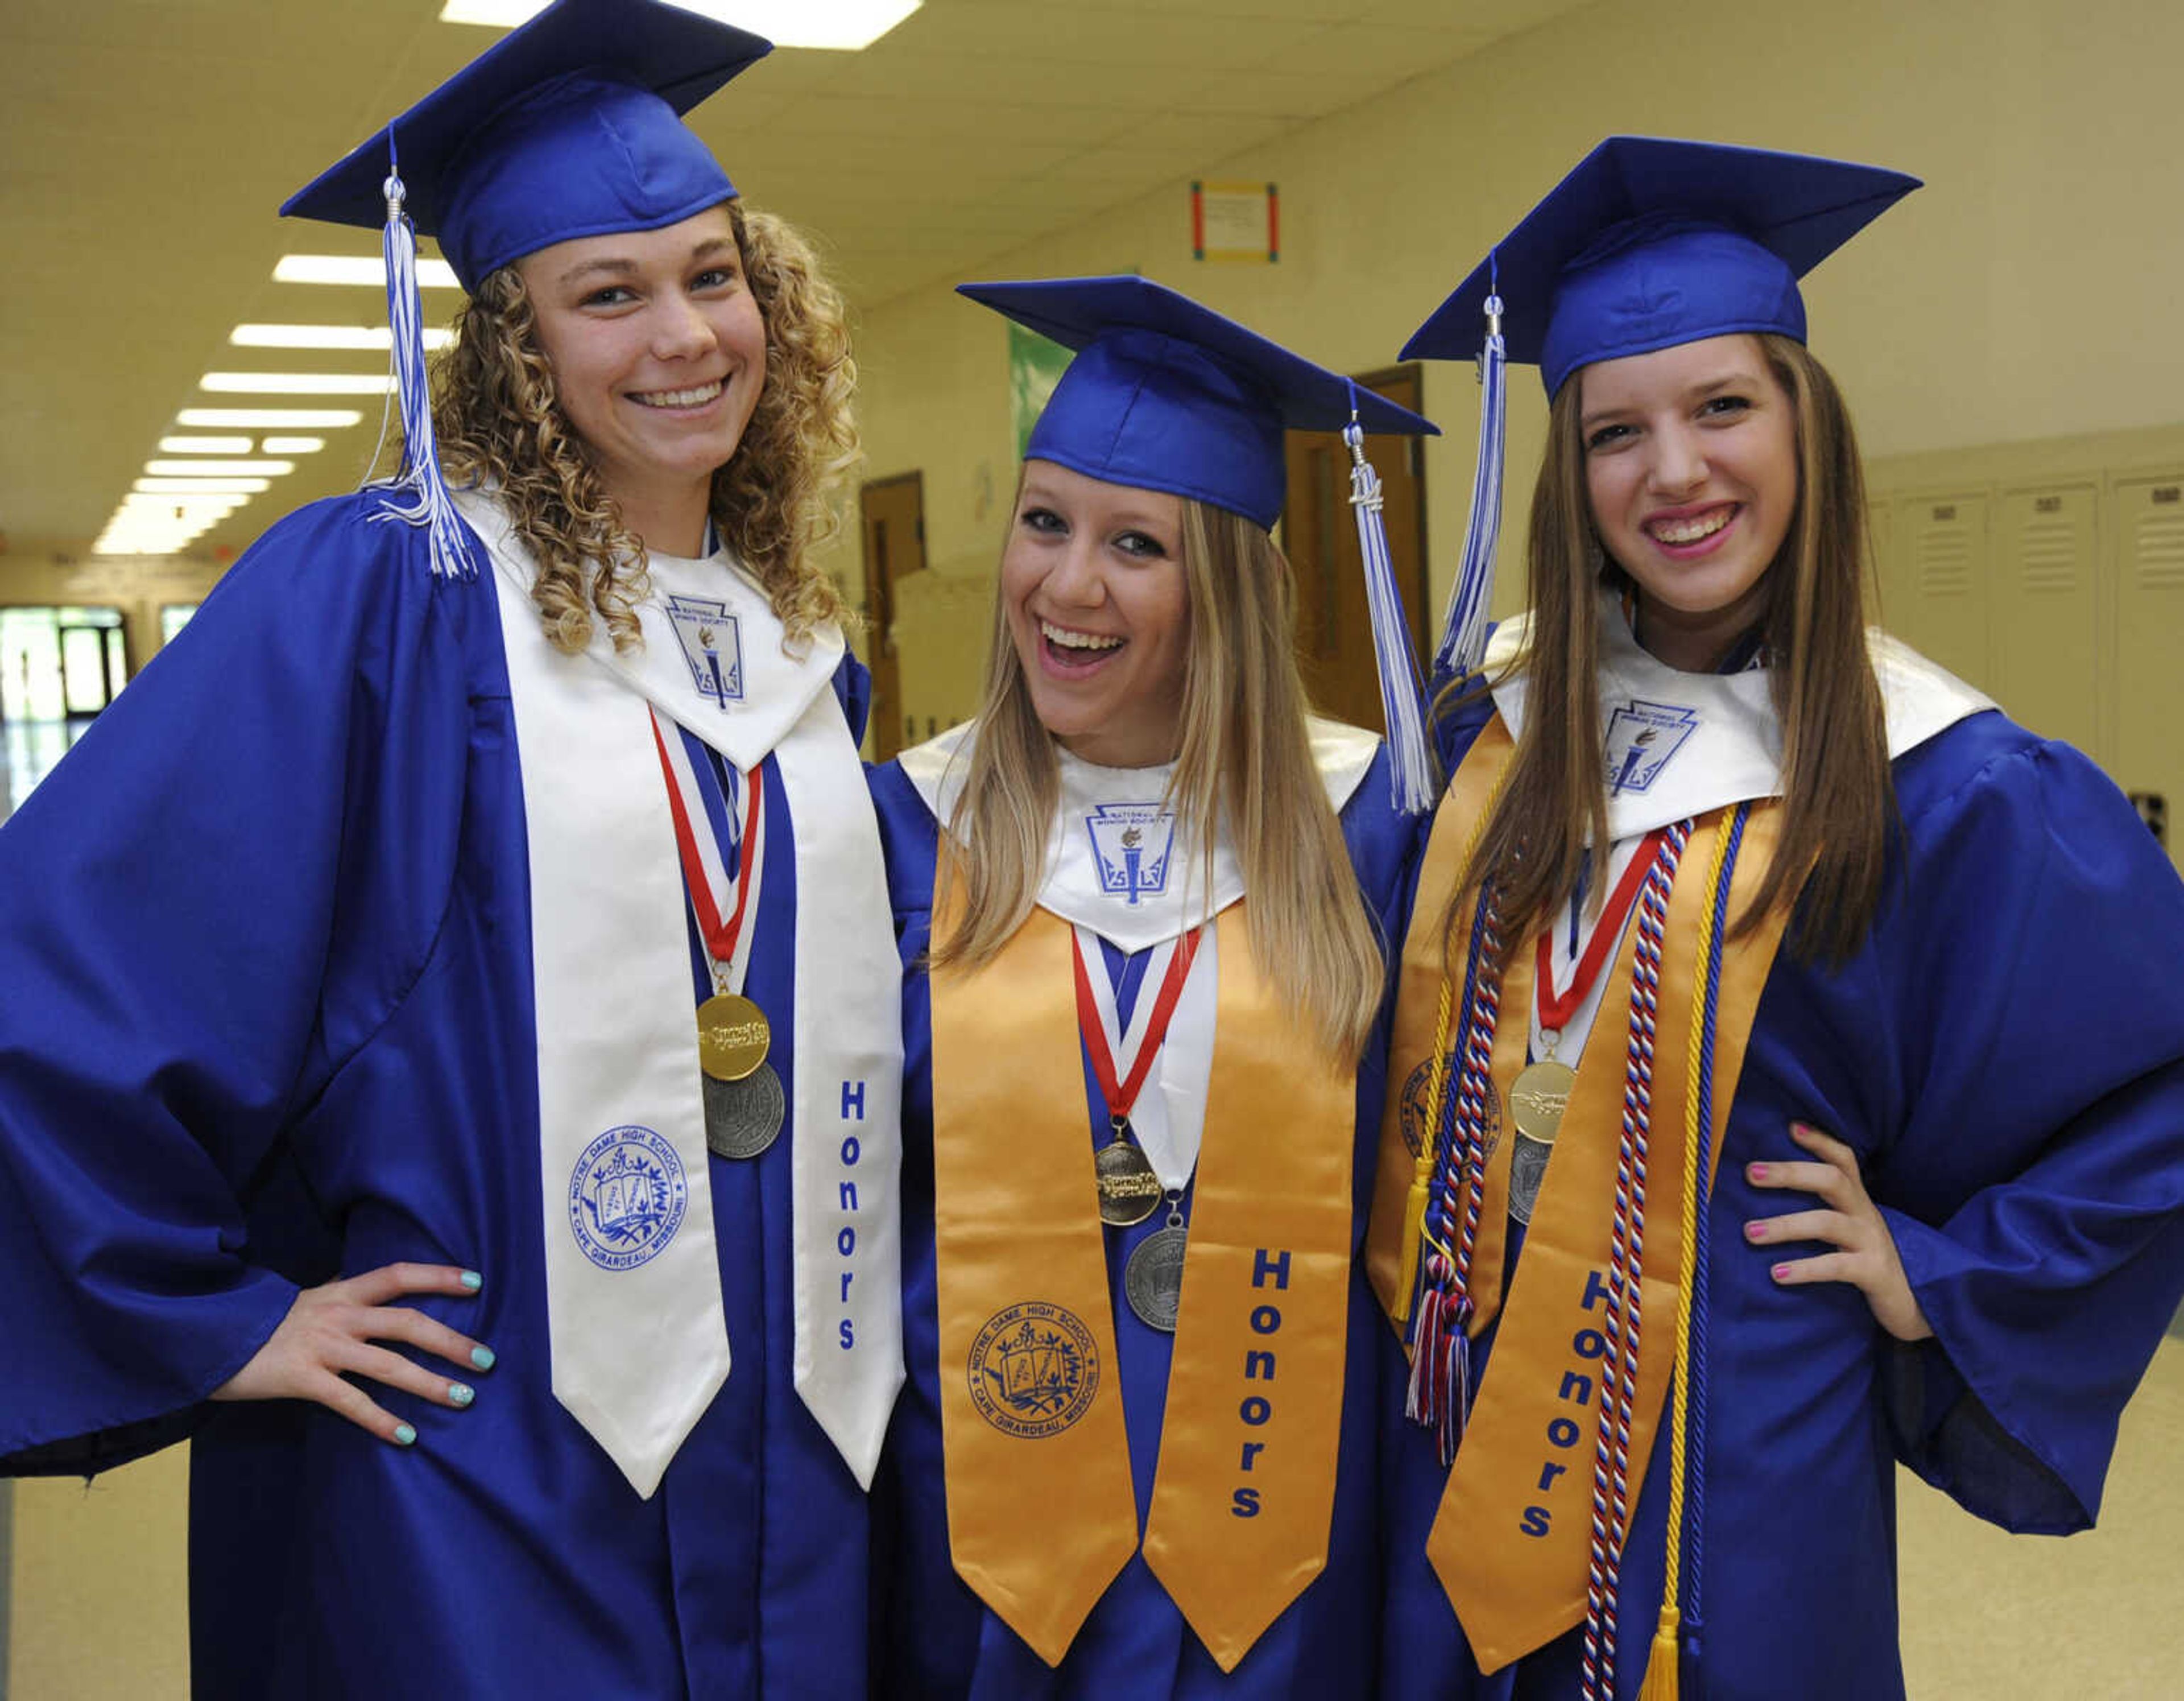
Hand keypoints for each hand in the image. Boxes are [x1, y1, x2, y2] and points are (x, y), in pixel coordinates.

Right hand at [213, 1263, 493, 1445]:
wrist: (207, 1337)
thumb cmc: (264, 1322)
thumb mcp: (310, 1301)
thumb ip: (346, 1298)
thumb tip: (382, 1295)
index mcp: (342, 1293)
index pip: (399, 1275)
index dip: (438, 1275)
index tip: (477, 1282)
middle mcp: (338, 1316)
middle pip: (407, 1323)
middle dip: (451, 1341)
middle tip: (488, 1359)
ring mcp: (322, 1347)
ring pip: (388, 1364)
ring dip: (430, 1383)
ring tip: (464, 1398)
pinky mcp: (302, 1379)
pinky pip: (351, 1402)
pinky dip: (381, 1420)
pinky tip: (407, 1436)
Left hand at [1745, 1122, 1931, 1341]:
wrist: (1911, 1302)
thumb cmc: (1863, 1258)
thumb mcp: (1844, 1227)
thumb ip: (1818, 1207)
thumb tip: (1762, 1189)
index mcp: (1856, 1199)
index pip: (1844, 1159)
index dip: (1821, 1141)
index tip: (1791, 1126)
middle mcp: (1865, 1214)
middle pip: (1833, 1181)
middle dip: (1791, 1173)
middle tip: (1751, 1172)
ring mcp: (1871, 1241)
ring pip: (1827, 1223)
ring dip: (1785, 1225)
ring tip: (1750, 1232)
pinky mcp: (1873, 1272)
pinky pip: (1837, 1266)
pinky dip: (1805, 1268)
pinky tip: (1777, 1273)